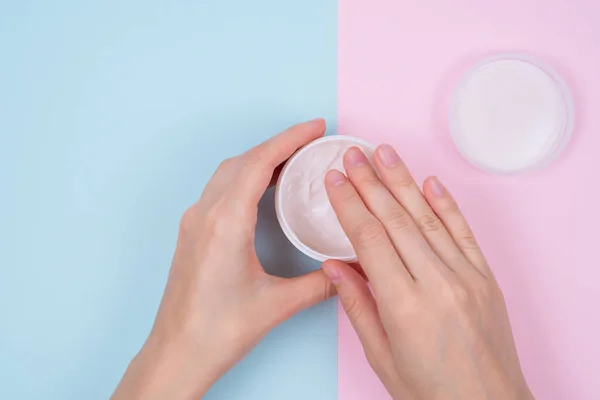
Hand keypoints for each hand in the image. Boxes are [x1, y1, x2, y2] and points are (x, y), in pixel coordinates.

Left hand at [112, 119, 335, 399]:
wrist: (177, 353)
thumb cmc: (217, 331)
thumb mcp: (277, 305)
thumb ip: (320, 283)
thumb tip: (350, 268)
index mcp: (225, 223)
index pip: (259, 163)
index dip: (290, 139)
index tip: (316, 127)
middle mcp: (205, 215)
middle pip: (243, 161)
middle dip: (279, 145)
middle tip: (312, 142)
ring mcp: (195, 223)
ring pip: (229, 173)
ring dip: (260, 160)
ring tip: (292, 161)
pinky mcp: (193, 234)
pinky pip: (220, 190)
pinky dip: (245, 178)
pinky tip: (263, 189)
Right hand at [322, 145, 533, 399]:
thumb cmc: (430, 391)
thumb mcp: (381, 355)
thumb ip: (357, 305)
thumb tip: (333, 265)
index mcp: (404, 306)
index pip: (369, 239)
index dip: (349, 204)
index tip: (333, 180)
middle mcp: (437, 283)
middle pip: (396, 219)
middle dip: (369, 181)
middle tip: (353, 153)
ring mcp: (465, 276)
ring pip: (427, 218)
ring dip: (403, 181)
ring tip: (384, 152)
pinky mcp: (484, 277)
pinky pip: (462, 232)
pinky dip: (445, 204)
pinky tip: (429, 181)